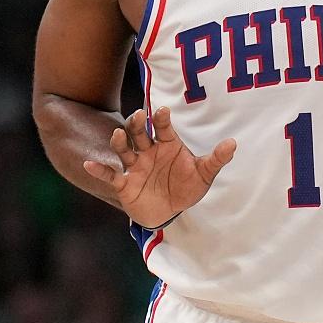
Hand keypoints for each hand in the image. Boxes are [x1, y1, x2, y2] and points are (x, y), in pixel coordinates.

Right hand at [82, 106, 235, 228]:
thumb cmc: (187, 187)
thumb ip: (216, 159)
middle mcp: (148, 151)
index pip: (164, 127)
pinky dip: (99, 170)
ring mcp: (135, 166)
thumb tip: (233, 143)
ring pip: (124, 149)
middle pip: (140, 132)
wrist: (170, 211)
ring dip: (120, 141)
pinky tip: (89, 164)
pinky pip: (110, 175)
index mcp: (167, 144)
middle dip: (138, 124)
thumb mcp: (204, 174)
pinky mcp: (124, 183)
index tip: (163, 111)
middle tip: (139, 115)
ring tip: (118, 134)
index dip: (162, 118)